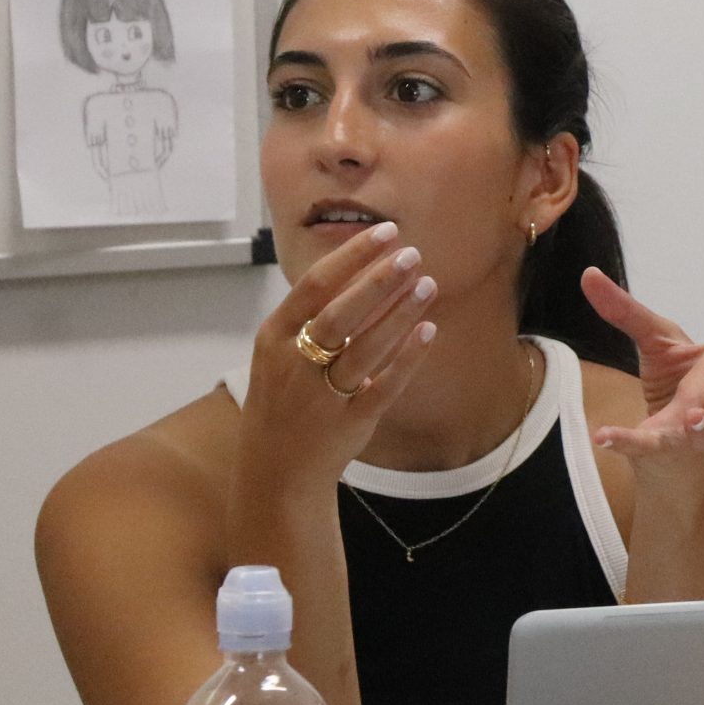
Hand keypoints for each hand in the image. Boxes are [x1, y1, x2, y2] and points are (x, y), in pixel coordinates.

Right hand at [236, 224, 438, 497]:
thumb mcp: (278, 354)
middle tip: (413, 254)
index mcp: (274, 339)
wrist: (275, 472)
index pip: (314, 286)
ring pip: (366, 347)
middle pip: (341, 313)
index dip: (352, 257)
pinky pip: (384, 385)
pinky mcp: (349, 423)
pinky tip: (429, 331)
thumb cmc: (282, 401)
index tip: (385, 232)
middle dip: (379, 280)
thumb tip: (359, 270)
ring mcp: (322, 396)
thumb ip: (310, 317)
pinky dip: (407, 358)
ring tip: (428, 284)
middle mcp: (295, 365)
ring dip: (400, 313)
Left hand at [579, 267, 703, 464]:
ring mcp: (696, 432)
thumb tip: (588, 273)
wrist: (672, 438)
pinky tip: (602, 435)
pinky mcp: (663, 447)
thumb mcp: (656, 340)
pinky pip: (648, 445)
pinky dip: (626, 441)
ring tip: (692, 416)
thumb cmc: (680, 380)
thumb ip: (627, 311)